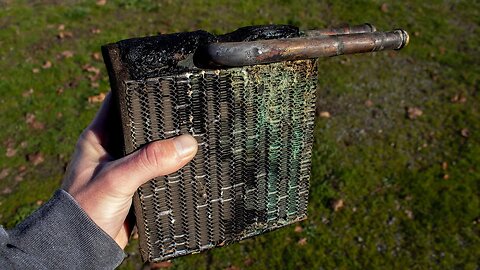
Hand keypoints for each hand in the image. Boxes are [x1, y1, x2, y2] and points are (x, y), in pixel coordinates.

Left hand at [61, 93, 197, 247]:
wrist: (84, 249)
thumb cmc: (85, 210)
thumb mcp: (117, 179)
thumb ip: (149, 161)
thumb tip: (186, 145)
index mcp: (99, 137)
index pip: (120, 102)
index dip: (141, 90)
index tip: (166, 83)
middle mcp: (113, 149)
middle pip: (143, 125)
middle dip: (164, 120)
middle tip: (188, 109)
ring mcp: (126, 167)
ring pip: (154, 148)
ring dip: (170, 146)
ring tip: (194, 134)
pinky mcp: (137, 186)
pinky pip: (159, 169)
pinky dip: (172, 167)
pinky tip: (188, 163)